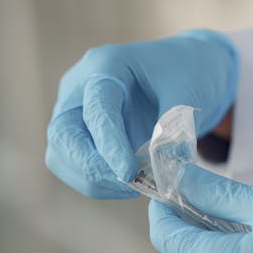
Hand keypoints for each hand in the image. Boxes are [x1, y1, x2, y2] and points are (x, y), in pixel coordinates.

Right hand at [45, 30, 237, 198]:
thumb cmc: (188, 72)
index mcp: (106, 65)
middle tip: (131, 185)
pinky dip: (100, 184)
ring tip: (137, 186)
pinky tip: (131, 185)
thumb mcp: (190, 91)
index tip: (128, 173)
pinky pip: (77, 167)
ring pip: (62, 156)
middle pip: (63, 134)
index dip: (109, 144)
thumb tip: (161, 168)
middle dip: (92, 168)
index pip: (96, 109)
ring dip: (95, 180)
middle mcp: (80, 87)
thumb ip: (175, 126)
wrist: (187, 69)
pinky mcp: (82, 135)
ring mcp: (76, 112)